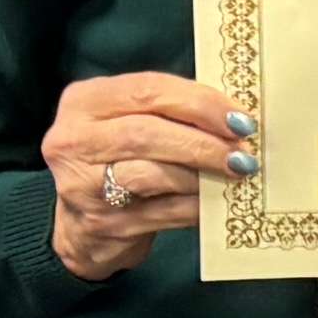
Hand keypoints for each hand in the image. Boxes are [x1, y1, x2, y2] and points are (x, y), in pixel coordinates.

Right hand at [47, 70, 251, 278]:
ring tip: (235, 175)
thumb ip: (167, 111)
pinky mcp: (106, 224)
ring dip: (203, 174)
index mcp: (83, 101)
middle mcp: (75, 140)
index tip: (239, 118)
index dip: (199, 103)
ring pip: (154, 174)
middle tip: (243, 152)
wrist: (80, 227)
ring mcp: (86, 186)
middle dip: (203, 142)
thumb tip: (233, 116)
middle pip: (147, 132)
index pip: (147, 90)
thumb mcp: (126, 121)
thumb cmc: (116, 161)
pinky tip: (217, 200)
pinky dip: (198, 204)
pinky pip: (165, 211)